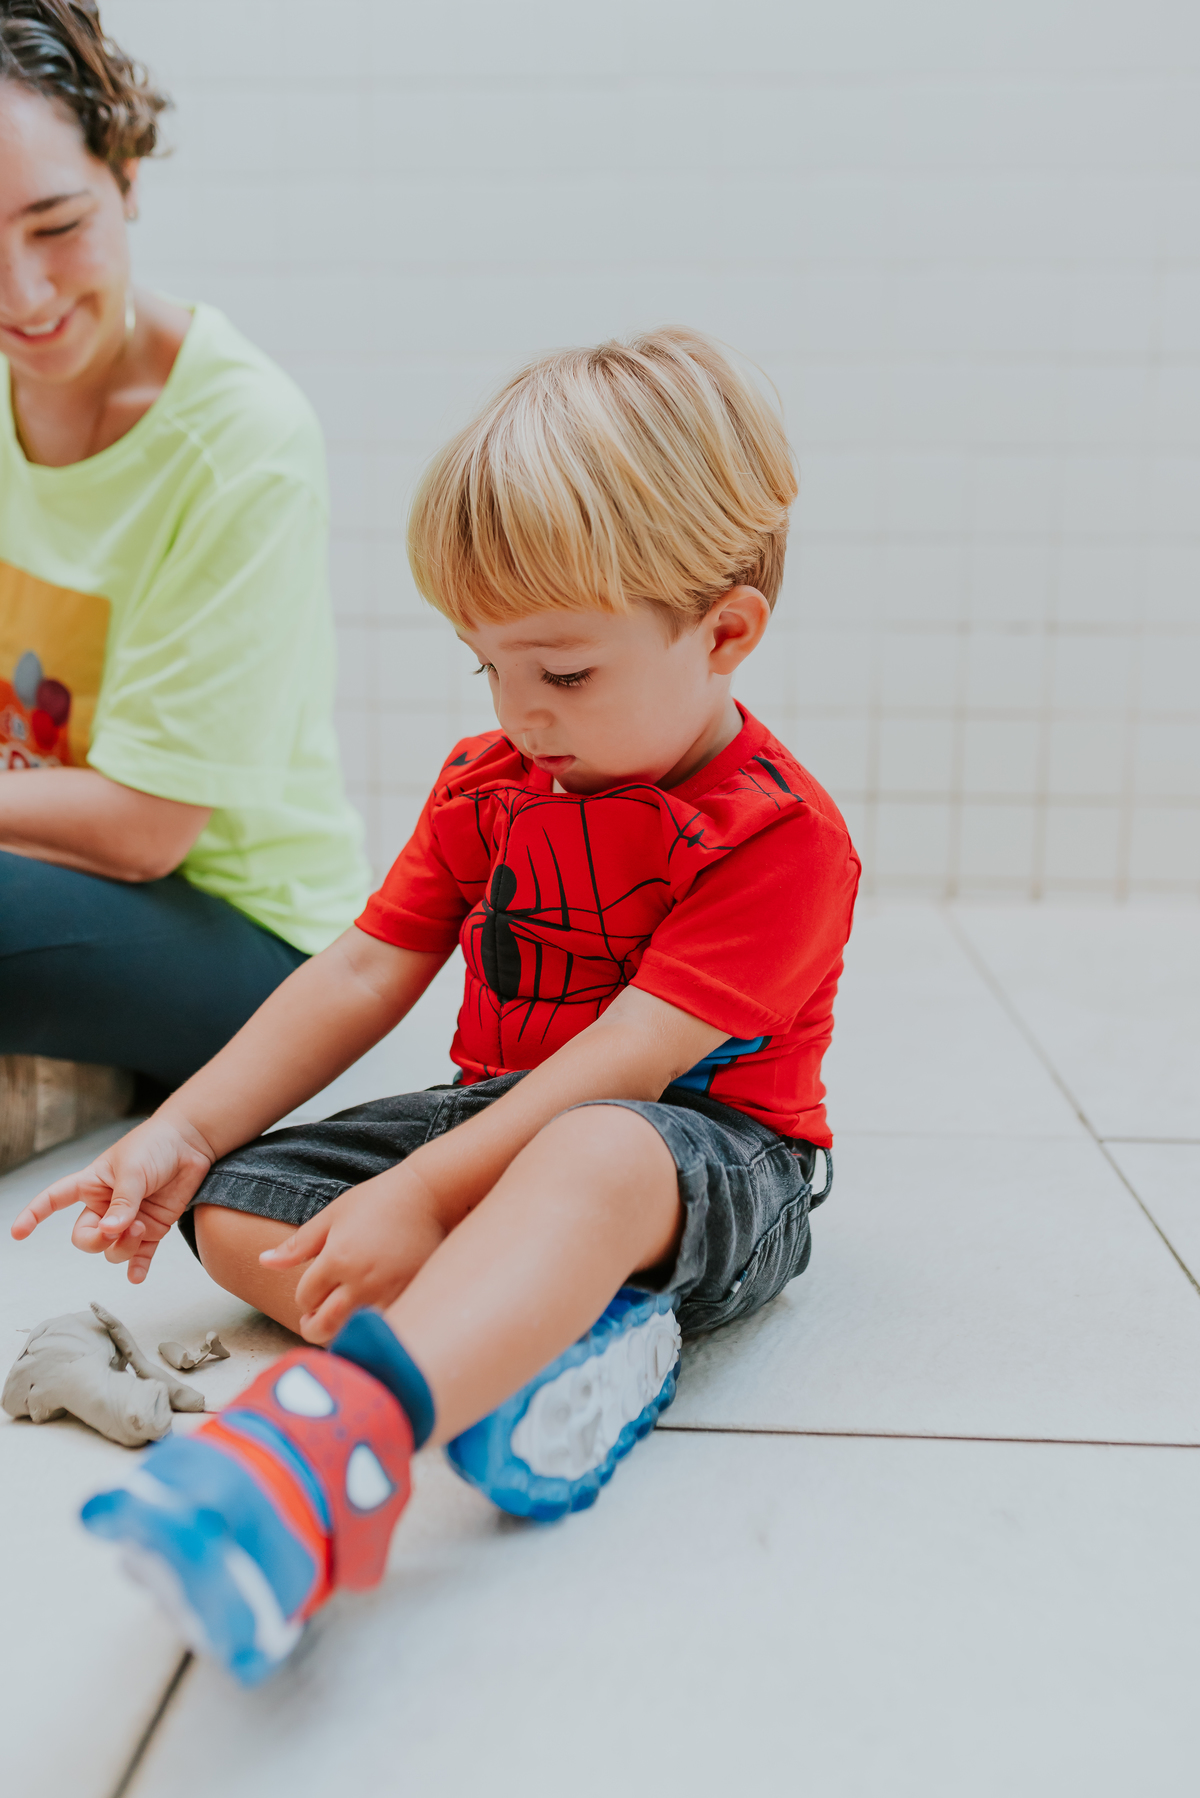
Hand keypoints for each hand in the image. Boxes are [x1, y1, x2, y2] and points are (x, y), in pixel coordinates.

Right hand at [10, 1115, 214, 1283]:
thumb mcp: (133, 1170)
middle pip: (86, 1238)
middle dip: (97, 1241)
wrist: (192, 1142)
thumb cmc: (156, 1145)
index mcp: (92, 1184)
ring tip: (141, 1228)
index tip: (18, 1233)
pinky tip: (137, 1277)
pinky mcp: (153, 1228)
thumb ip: (122, 1202)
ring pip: (112, 1250)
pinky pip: (140, 1256)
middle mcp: (106, 1206)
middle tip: (119, 1228)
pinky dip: (138, 1268)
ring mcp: (129, 1220)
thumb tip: (110, 1232)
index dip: (34, 1215)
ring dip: (123, 1248)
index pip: (54, 1200)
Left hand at [259, 1165, 447, 1342]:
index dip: (304, 1296)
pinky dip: (368, 1328)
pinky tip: (366, 1317)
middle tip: (313, 1320)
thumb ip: (298, 1244)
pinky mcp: (409, 1296)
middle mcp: (360, 1280)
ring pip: (351, 1331)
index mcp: (337, 1258)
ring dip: (339, 1331)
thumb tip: (264, 1262)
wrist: (430, 1196)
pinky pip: (381, 1327)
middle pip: (323, 1325)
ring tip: (338, 1320)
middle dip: (312, 1325)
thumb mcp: (333, 1215)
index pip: (305, 1297)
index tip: (313, 1288)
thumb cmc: (380, 1200)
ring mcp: (387, 1292)